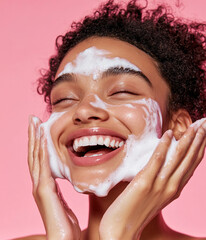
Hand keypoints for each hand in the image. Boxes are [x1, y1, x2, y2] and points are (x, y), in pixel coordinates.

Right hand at [28, 116, 80, 239]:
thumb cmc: (66, 225)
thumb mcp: (66, 203)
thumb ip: (64, 191)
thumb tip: (71, 180)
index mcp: (45, 186)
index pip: (39, 160)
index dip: (38, 143)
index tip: (39, 128)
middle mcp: (39, 184)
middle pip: (34, 155)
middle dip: (33, 136)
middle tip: (32, 119)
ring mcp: (39, 187)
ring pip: (35, 157)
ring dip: (34, 139)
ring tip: (34, 123)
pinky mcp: (44, 191)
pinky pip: (42, 166)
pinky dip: (41, 151)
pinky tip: (42, 138)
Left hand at [99, 121, 205, 239]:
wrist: (122, 231)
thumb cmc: (136, 211)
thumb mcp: (154, 194)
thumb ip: (161, 180)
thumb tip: (163, 162)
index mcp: (174, 189)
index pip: (191, 165)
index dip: (199, 148)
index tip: (204, 133)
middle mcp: (171, 187)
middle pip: (189, 159)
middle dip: (199, 140)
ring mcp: (159, 185)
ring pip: (177, 158)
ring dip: (187, 140)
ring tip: (195, 126)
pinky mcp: (144, 183)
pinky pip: (157, 161)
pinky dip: (164, 146)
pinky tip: (169, 134)